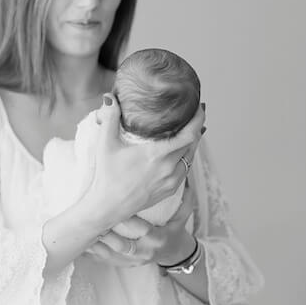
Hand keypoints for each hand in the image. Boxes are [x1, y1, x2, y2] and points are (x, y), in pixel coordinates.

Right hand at [82, 94, 204, 230]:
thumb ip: (110, 118)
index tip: (200, 106)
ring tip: (192, 128)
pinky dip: (187, 156)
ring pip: (190, 158)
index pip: (188, 136)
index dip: (198, 120)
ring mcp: (171, 181)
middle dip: (197, 127)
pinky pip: (185, 169)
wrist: (109, 206)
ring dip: (193, 142)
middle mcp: (168, 168)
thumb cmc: (107, 174)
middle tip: (197, 111)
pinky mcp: (170, 190)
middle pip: (193, 144)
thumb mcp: (105, 143)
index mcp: (156, 155)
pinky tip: (182, 150)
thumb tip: (110, 98)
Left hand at [86, 183, 196, 268]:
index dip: (128, 219)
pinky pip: (107, 262)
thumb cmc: (175, 230)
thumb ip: (184, 199)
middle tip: (91, 218)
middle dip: (107, 233)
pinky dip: (94, 255)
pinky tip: (81, 246)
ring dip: (97, 244)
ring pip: (112, 255)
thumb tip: (183, 180)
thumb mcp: (182, 216)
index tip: (113, 207)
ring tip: (82, 231)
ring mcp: (135, 261)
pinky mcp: (126, 264)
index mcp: (158, 238)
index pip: (142, 229)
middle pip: (123, 244)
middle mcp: (145, 252)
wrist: (175, 254)